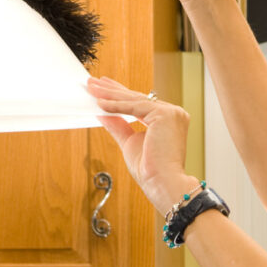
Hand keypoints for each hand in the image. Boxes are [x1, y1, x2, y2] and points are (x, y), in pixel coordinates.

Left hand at [88, 76, 196, 214]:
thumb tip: (102, 113)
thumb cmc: (151, 170)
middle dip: (113, 90)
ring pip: (135, 100)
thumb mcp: (129, 142)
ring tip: (92, 89)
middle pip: (137, 99)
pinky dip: (116, 105)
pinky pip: (135, 107)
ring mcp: (172, 113)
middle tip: (94, 83)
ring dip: (111, 95)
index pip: (141, 103)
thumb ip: (118, 125)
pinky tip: (100, 103)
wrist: (162, 183)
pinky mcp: (165, 114)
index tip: (104, 88)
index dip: (121, 95)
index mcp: (169, 120)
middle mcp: (174, 114)